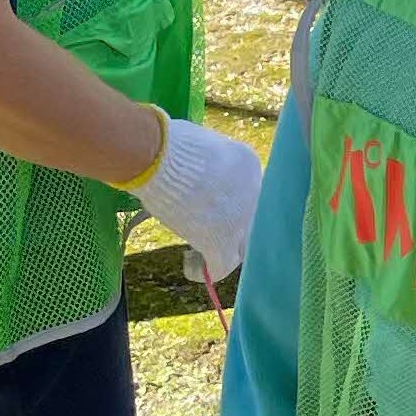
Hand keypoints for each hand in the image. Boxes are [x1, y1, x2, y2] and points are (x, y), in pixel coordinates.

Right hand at [132, 114, 263, 282]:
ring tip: (196, 252)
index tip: (207, 205)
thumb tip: (195, 170)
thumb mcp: (201, 145)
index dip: (229, 203)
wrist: (160, 158)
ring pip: (243, 247)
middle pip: (252, 221)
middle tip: (205, 229)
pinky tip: (189, 267)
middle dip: (231, 228)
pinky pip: (222, 266)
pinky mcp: (221, 240)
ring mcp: (240, 219)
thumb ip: (207, 162)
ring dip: (223, 252)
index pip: (249, 193)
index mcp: (249, 165)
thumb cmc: (171, 145)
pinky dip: (205, 271)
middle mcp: (254, 192)